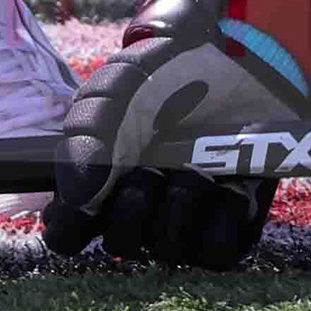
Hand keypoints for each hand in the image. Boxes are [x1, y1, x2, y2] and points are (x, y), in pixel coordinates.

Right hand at [44, 0, 310, 267]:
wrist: (241, 59)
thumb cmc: (172, 74)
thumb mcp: (119, 85)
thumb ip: (87, 133)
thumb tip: (77, 197)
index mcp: (103, 180)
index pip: (69, 233)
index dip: (70, 227)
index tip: (85, 204)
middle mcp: (142, 208)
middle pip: (121, 245)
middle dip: (133, 206)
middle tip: (148, 169)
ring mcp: (187, 220)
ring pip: (168, 247)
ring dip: (180, 203)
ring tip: (194, 166)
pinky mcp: (232, 228)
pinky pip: (218, 251)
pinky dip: (221, 217)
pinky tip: (228, 185)